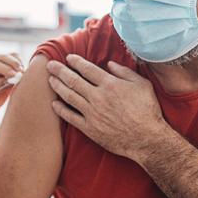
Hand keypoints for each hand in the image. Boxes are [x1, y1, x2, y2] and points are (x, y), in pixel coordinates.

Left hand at [46, 54, 168, 162]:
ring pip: (69, 96)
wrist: (147, 139)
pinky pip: (70, 117)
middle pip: (73, 80)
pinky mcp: (89, 129)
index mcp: (110, 84)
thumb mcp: (142, 85)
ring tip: (50, 80)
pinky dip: (61, 110)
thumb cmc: (148, 111)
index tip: (68, 58)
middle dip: (60, 70)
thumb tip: (110, 64)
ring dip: (58, 86)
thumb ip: (125, 72)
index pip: (87, 69)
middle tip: (49, 65)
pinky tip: (54, 104)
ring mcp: (92, 113)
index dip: (76, 62)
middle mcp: (98, 97)